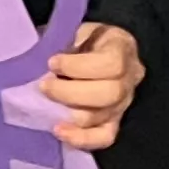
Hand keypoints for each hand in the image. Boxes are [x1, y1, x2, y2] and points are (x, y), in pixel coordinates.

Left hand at [33, 20, 143, 149]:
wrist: (91, 48)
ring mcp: (123, 103)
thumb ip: (61, 41)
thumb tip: (38, 59)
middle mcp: (129, 78)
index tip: (52, 62)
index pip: (111, 63)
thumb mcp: (72, 30)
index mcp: (121, 48)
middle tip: (44, 87)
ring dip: (69, 113)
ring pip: (102, 116)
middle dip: (70, 93)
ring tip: (46, 105)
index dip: (78, 66)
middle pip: (110, 94)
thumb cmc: (77, 38)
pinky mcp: (113, 122)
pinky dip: (81, 139)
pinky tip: (59, 131)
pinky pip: (104, 137)